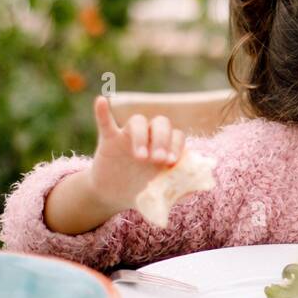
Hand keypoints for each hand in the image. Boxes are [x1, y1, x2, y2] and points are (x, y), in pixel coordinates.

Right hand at [84, 96, 186, 211]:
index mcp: (165, 147)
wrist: (114, 196)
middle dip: (162, 139)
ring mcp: (128, 136)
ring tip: (140, 156)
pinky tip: (101, 101)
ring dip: (141, 136)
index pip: (177, 136)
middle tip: (158, 159)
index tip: (171, 161)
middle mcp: (150, 137)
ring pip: (137, 121)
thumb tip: (196, 191)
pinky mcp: (109, 139)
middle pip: (161, 123)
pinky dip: (102, 112)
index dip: (176, 145)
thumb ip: (178, 190)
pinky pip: (105, 122)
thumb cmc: (143, 191)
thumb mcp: (161, 194)